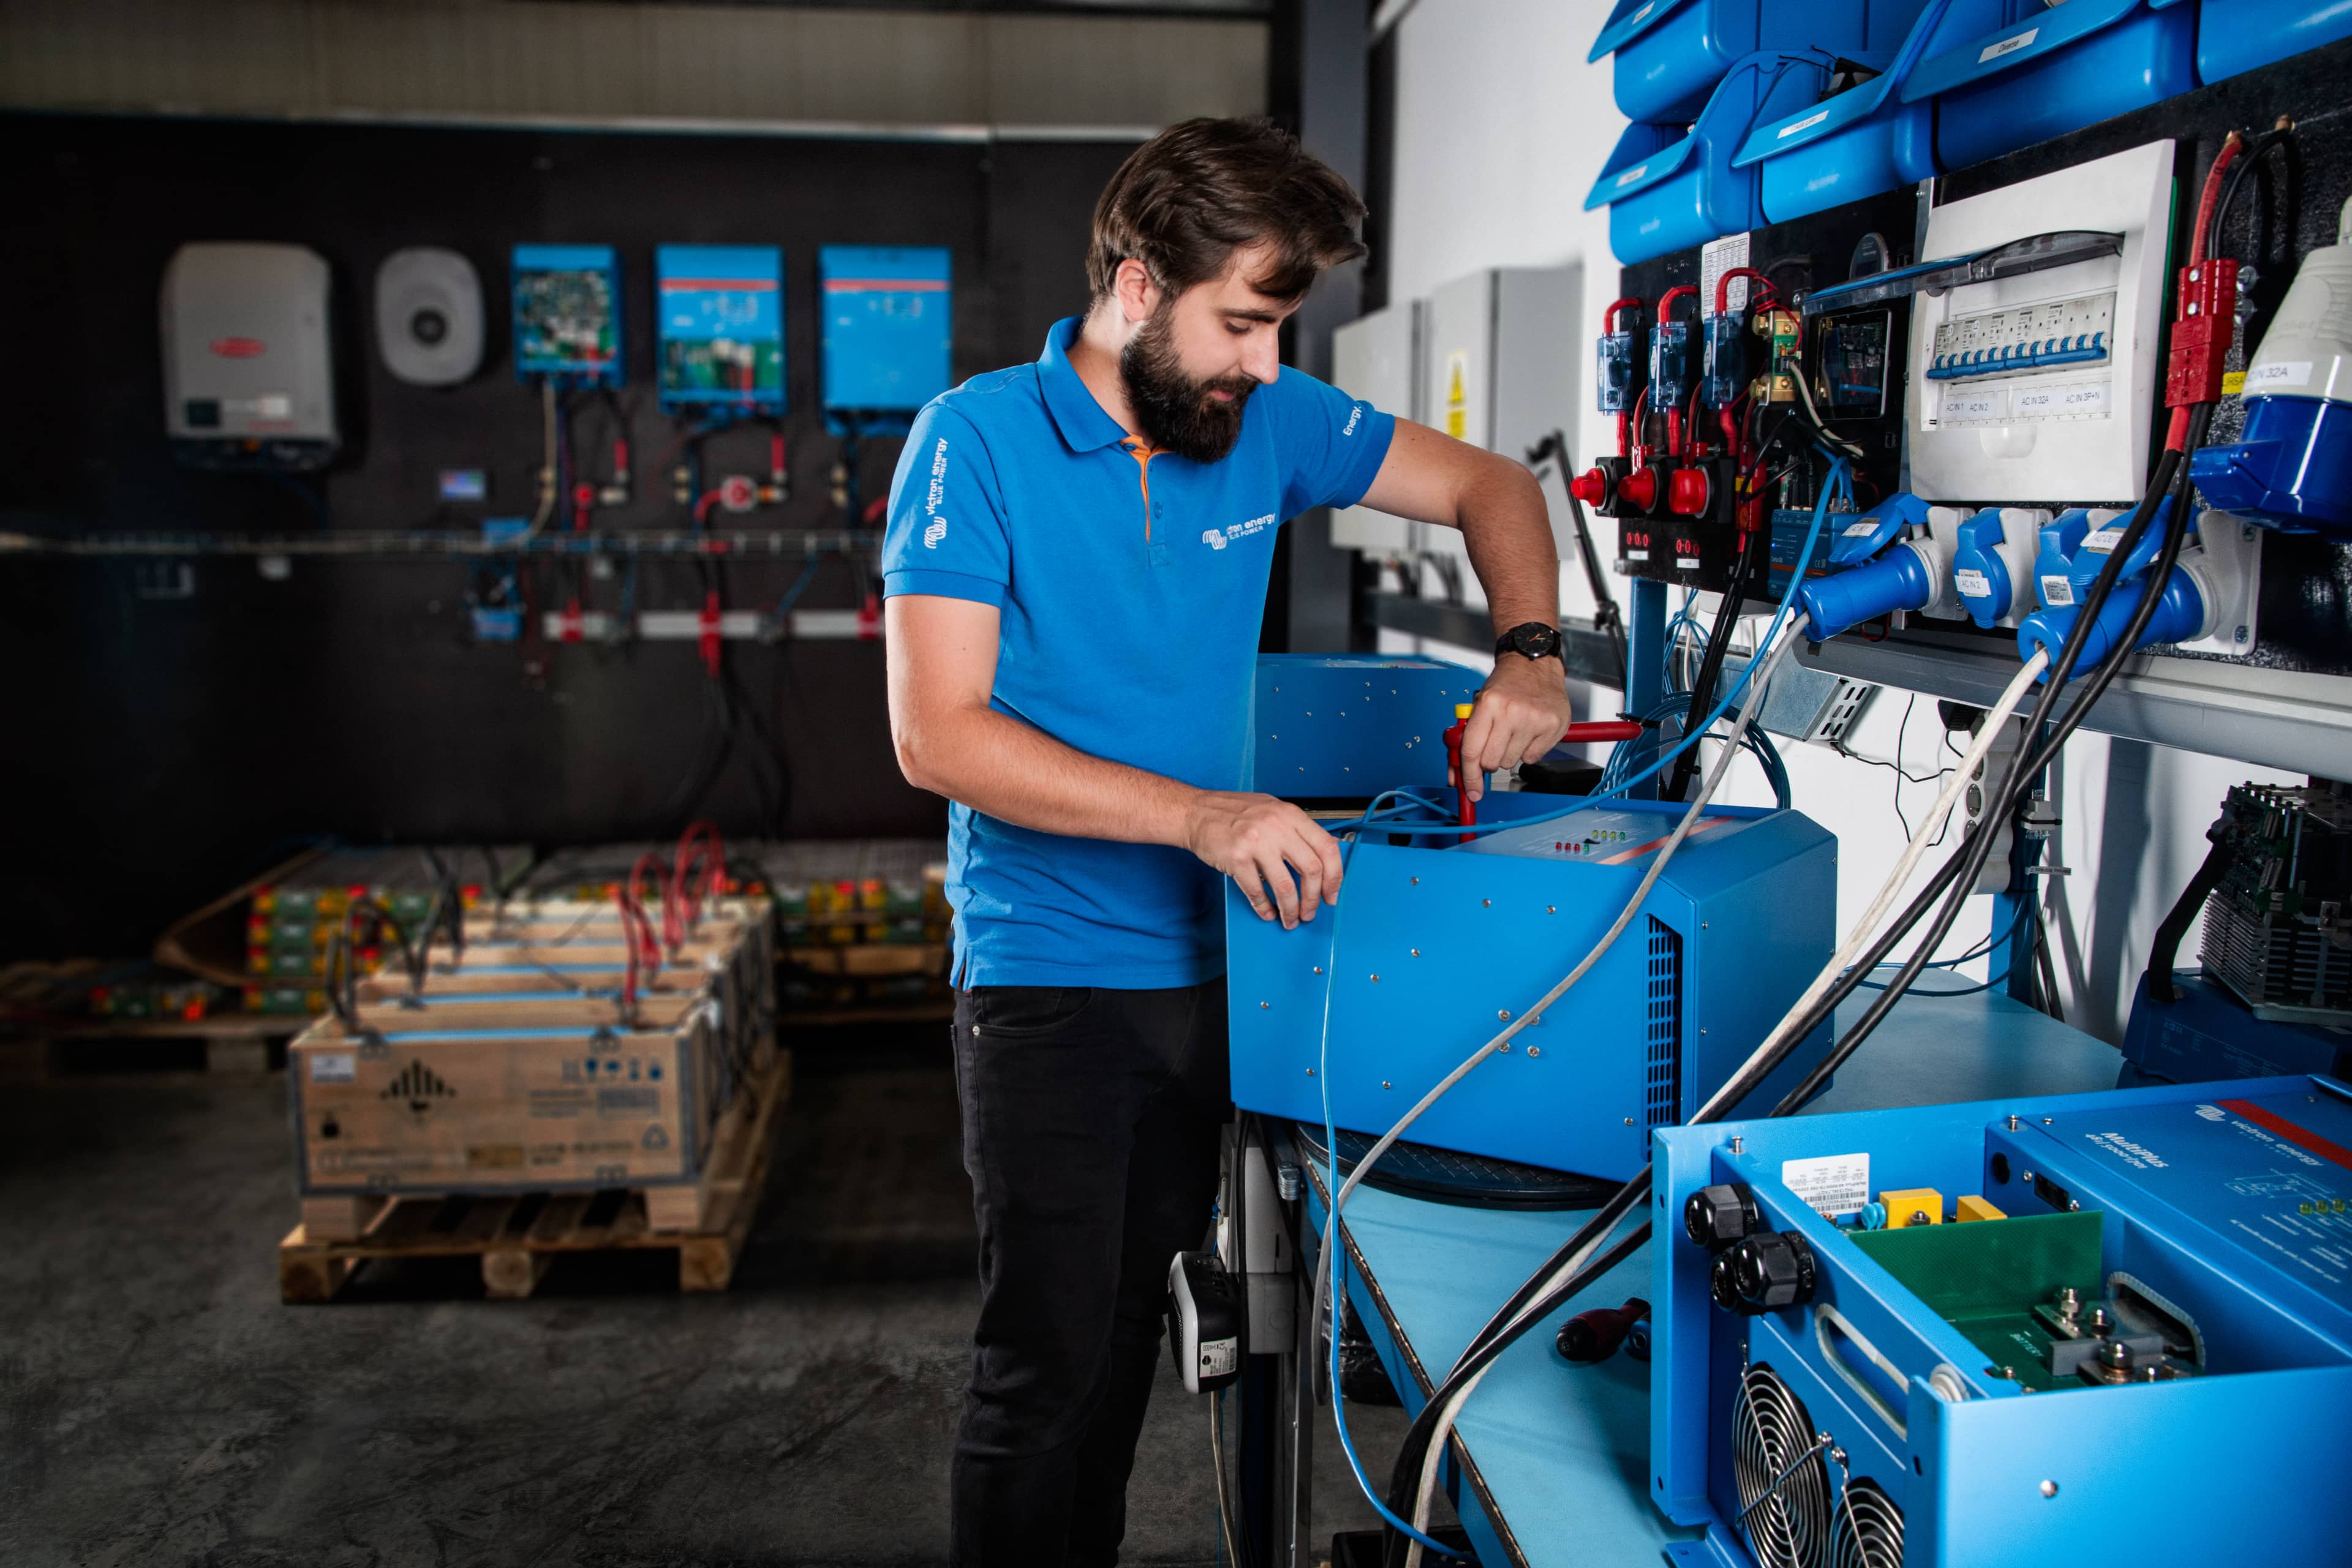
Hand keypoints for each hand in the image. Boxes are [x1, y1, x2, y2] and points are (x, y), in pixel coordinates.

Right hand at [1183, 791, 1343, 927]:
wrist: (1195, 812)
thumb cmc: (1232, 812)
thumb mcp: (1273, 810)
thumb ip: (1297, 830)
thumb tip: (1323, 856)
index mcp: (1290, 814)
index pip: (1327, 848)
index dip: (1334, 876)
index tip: (1331, 894)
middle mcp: (1277, 826)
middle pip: (1311, 870)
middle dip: (1313, 898)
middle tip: (1310, 911)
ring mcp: (1256, 842)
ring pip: (1285, 886)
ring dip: (1291, 909)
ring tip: (1290, 919)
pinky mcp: (1236, 858)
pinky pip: (1257, 891)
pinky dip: (1264, 907)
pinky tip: (1267, 912)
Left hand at [1460, 656, 1574, 799]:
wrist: (1533, 663)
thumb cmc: (1505, 685)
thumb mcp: (1479, 703)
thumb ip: (1467, 738)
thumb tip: (1457, 775)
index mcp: (1488, 704)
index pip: (1471, 751)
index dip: (1468, 775)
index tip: (1471, 790)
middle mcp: (1512, 712)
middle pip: (1491, 762)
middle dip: (1489, 761)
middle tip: (1494, 744)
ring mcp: (1534, 720)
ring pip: (1512, 763)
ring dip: (1509, 754)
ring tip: (1514, 732)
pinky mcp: (1553, 726)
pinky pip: (1532, 758)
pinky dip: (1528, 751)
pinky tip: (1529, 732)